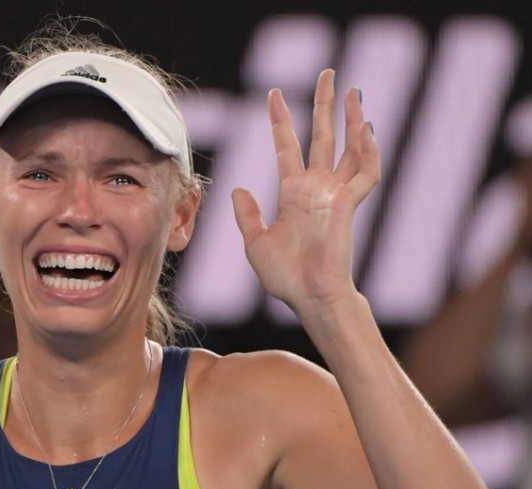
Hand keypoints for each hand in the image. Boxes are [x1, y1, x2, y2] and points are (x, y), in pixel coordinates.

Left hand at [231, 69, 379, 318]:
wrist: (308, 298)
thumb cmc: (284, 277)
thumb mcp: (255, 243)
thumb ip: (247, 215)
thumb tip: (237, 189)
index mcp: (293, 194)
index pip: (287, 148)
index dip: (282, 121)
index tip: (274, 95)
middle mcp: (317, 189)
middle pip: (322, 137)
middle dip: (324, 105)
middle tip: (327, 73)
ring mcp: (335, 196)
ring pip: (348, 148)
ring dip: (351, 120)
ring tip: (352, 90)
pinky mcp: (349, 206)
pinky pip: (365, 174)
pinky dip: (368, 152)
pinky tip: (367, 129)